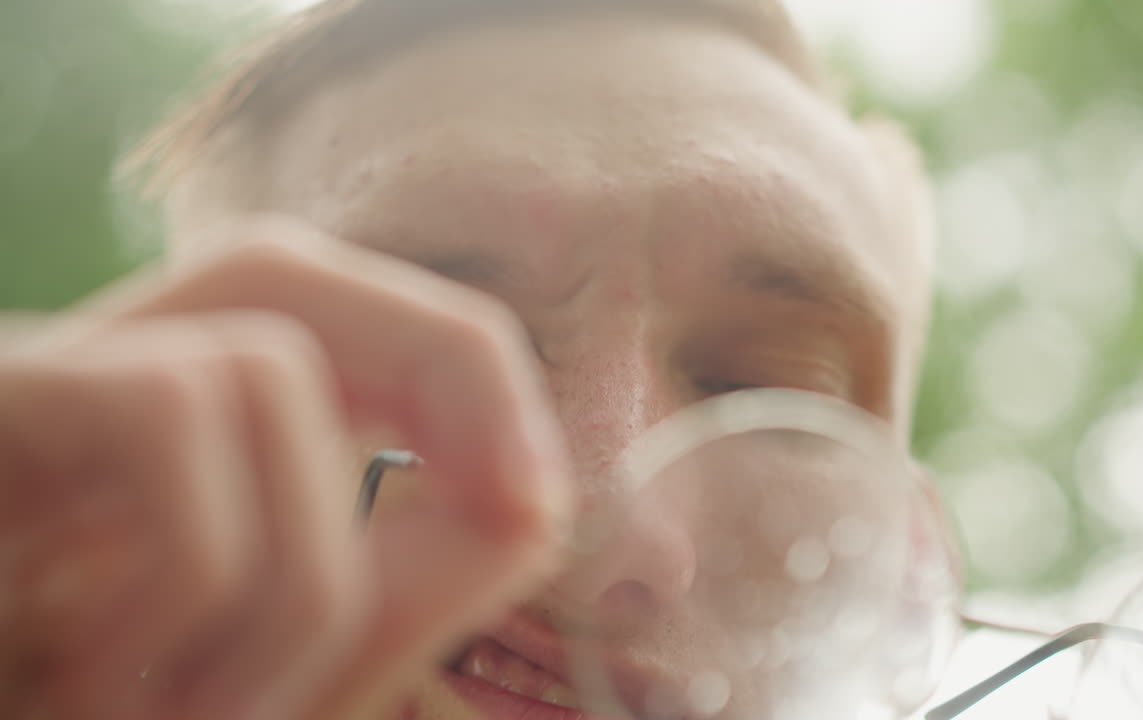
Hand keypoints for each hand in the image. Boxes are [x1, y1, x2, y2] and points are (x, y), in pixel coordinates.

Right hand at [0, 215, 570, 719]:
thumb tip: (528, 491)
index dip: (455, 364)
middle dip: (443, 364)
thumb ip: (406, 576)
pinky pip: (167, 412)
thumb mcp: (280, 671)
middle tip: (520, 504)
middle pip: (278, 270)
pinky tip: (98, 689)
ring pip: (253, 367)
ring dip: (292, 578)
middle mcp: (64, 393)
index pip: (314, 309)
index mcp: (144, 444)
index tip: (535, 493)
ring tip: (186, 714)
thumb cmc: (98, 714)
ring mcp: (8, 401)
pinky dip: (203, 571)